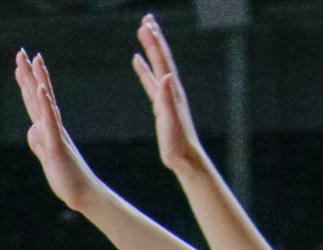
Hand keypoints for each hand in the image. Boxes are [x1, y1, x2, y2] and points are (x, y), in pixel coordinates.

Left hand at [15, 50, 101, 215]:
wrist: (84, 195)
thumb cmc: (67, 178)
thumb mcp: (47, 157)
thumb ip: (38, 141)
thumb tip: (32, 128)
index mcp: (48, 130)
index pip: (35, 102)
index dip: (27, 82)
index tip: (22, 64)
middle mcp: (53, 127)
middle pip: (38, 95)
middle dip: (28, 74)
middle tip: (21, 52)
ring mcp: (56, 134)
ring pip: (45, 103)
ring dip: (39, 80)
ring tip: (34, 60)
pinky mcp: (57, 145)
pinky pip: (51, 122)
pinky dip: (46, 105)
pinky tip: (41, 90)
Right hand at [132, 15, 206, 176]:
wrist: (185, 158)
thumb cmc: (178, 143)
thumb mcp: (171, 121)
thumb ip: (168, 99)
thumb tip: (166, 76)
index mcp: (172, 91)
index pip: (162, 61)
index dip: (155, 43)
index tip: (146, 25)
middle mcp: (170, 89)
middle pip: (161, 57)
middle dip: (154, 37)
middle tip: (146, 19)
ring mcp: (165, 95)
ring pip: (156, 65)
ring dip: (150, 47)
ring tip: (142, 31)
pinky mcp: (160, 105)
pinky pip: (150, 80)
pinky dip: (144, 68)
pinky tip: (137, 61)